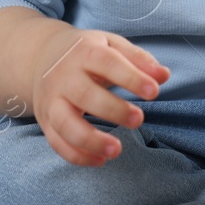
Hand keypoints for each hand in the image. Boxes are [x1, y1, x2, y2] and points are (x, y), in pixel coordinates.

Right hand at [29, 25, 169, 166]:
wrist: (41, 57)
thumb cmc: (87, 52)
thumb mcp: (112, 45)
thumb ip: (139, 59)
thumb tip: (164, 76)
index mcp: (84, 52)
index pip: (108, 63)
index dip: (131, 78)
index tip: (154, 92)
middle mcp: (64, 77)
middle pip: (84, 95)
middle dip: (113, 110)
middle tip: (138, 120)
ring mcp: (52, 100)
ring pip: (65, 124)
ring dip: (90, 140)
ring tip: (117, 150)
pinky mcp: (46, 121)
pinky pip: (56, 142)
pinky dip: (77, 156)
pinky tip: (101, 159)